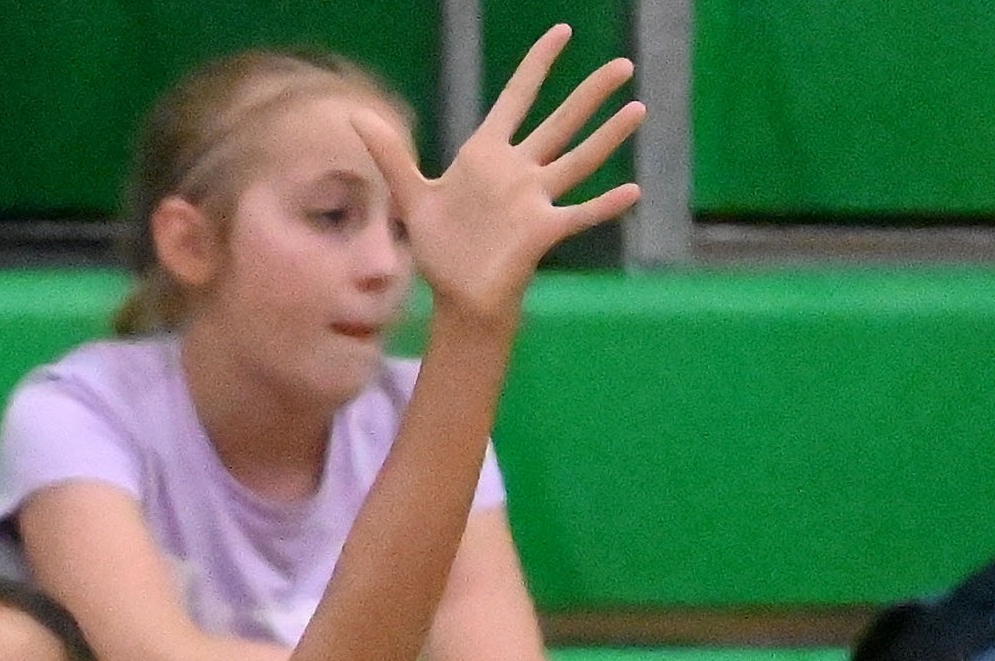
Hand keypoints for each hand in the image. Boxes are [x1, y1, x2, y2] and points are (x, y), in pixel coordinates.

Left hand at [386, 23, 644, 327]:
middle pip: (560, 122)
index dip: (538, 65)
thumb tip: (357, 115)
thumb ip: (390, 154)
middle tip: (622, 64)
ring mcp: (534, 199)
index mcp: (487, 154)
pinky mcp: (542, 230)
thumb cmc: (441, 245)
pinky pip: (579, 214)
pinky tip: (632, 191)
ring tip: (637, 108)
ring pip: (578, 160)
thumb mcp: (411, 195)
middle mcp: (519, 170)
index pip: (517, 98)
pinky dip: (605, 206)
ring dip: (608, 137)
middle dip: (590, 94)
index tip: (561, 31)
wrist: (456, 294)